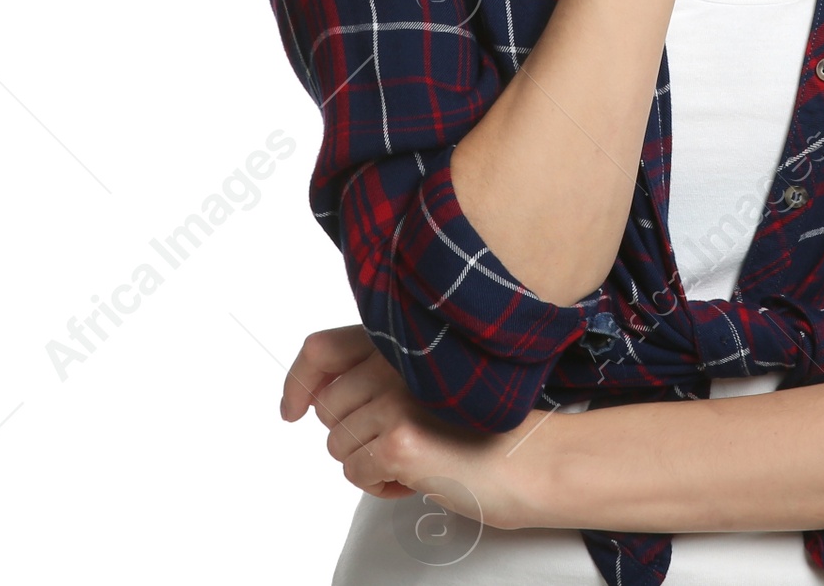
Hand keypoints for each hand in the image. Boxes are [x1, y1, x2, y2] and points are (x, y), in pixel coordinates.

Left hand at [280, 324, 551, 528]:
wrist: (531, 459)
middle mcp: (398, 359)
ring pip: (337, 444)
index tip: (293, 407)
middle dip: (352, 434)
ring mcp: (397, 397)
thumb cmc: (486, 423)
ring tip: (414, 454)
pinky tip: (417, 474)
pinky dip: (379, 485)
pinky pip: (354, 472)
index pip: (322, 348)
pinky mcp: (399, 440)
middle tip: (397, 438)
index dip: (299, 381)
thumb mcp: (430, 379)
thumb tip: (318, 391)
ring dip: (368, 460)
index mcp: (404, 337)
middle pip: (326, 407)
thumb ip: (381, 370)